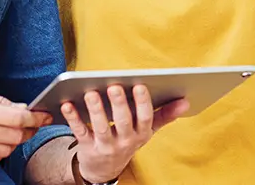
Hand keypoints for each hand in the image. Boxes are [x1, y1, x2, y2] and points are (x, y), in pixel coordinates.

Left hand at [64, 85, 189, 182]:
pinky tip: (68, 104)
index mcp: (141, 134)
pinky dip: (73, 118)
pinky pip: (80, 132)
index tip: (140, 85)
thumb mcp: (147, 130)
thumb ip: (165, 114)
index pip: (145, 118)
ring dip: (96, 110)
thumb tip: (186, 101)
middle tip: (114, 86)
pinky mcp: (87, 148)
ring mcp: (106, 146)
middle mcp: (125, 141)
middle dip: (119, 104)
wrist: (105, 169)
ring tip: (91, 92)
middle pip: (123, 122)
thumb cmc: (128, 140)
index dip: (143, 103)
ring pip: (101, 127)